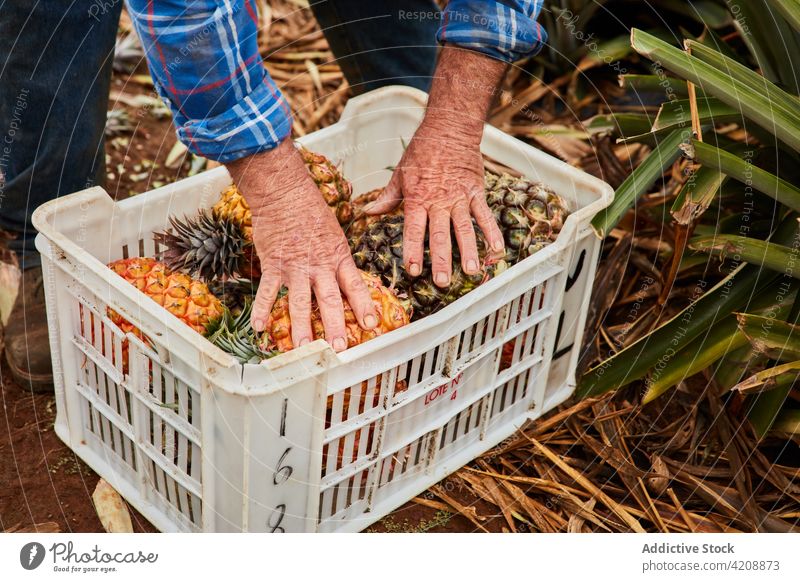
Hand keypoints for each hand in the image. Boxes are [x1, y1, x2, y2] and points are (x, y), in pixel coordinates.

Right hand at [225, 139, 377, 351]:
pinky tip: (259, 328)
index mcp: (338, 257)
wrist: (284, 193)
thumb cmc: (311, 210)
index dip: (364, 306)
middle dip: (334, 326)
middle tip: (338, 349)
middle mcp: (318, 265)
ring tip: (303, 349)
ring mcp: (294, 267)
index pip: (354, 285)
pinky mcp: (273, 264)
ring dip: (301, 327)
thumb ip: (337, 260)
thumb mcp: (335, 234)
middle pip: (329, 300)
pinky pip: (267, 291)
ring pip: (298, 302)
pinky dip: (262, 309)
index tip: (371, 325)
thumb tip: (346, 281)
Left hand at [364, 46, 506, 286]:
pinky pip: (484, 215)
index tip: (413, 270)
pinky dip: (491, 232)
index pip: (414, 230)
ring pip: (464, 229)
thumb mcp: (400, 175)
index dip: (413, 250)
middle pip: (440, 235)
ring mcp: (459, 198)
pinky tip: (496, 251)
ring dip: (468, 251)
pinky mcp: (475, 193)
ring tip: (470, 272)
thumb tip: (367, 213)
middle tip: (442, 282)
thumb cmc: (421, 154)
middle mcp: (439, 202)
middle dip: (441, 260)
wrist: (448, 130)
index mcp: (418, 199)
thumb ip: (387, 198)